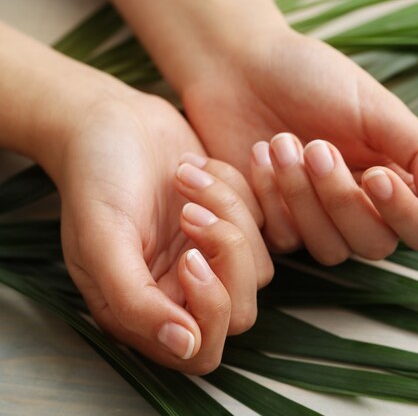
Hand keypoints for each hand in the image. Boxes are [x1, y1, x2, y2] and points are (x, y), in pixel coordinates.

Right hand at [57, 93, 272, 373]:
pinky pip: (265, 222)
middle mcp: (183, 292)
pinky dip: (237, 190)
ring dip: (228, 212)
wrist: (111, 120)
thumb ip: (135, 301)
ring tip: (185, 175)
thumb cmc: (98, 179)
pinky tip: (198, 166)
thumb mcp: (103, 241)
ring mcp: (213, 259)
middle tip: (189, 212)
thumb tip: (184, 346)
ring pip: (260, 265)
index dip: (209, 310)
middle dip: (226, 257)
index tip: (189, 257)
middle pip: (241, 311)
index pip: (202, 351)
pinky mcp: (235, 225)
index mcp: (144, 311)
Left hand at [182, 32, 417, 261]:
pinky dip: (271, 197)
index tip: (374, 176)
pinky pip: (286, 240)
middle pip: (375, 245)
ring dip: (304, 198)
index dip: (402, 214)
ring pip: (330, 250)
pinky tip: (259, 153)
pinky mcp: (278, 223)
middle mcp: (361, 207)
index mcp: (395, 178)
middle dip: (342, 199)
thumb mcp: (377, 108)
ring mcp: (318, 220)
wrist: (241, 67)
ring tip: (281, 143)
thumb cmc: (313, 79)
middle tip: (315, 147)